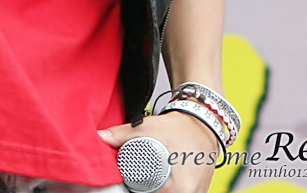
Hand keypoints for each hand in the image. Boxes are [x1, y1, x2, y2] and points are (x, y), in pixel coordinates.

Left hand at [99, 109, 219, 192]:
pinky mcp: (199, 190)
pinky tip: (164, 179)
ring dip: (160, 188)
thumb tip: (102, 137)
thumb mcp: (150, 128)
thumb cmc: (182, 127)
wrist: (204, 121)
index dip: (140, 190)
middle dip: (149, 189)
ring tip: (156, 174)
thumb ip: (124, 134)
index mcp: (182, 189)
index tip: (133, 184)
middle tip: (145, 176)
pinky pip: (181, 192)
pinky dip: (170, 187)